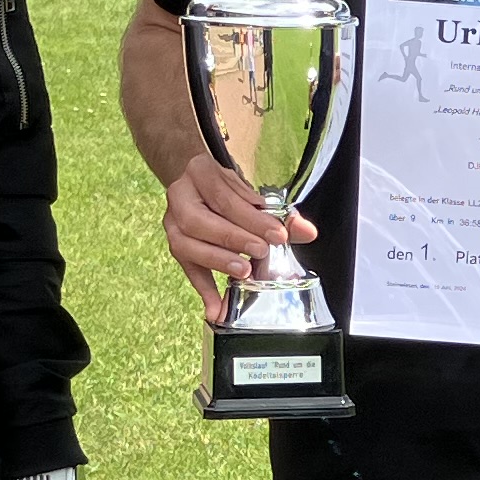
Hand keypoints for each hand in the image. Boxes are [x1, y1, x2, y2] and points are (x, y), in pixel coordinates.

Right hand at [162, 154, 306, 324]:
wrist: (199, 187)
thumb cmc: (229, 190)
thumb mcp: (251, 192)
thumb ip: (280, 213)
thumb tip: (308, 232)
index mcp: (199, 172)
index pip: (224, 197)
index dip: (251, 217)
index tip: (278, 234)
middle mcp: (179, 196)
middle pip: (199, 220)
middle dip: (232, 238)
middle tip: (261, 251)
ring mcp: (171, 222)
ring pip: (186, 244)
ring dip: (217, 261)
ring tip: (244, 271)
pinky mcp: (175, 245)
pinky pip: (188, 269)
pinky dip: (204, 289)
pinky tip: (216, 307)